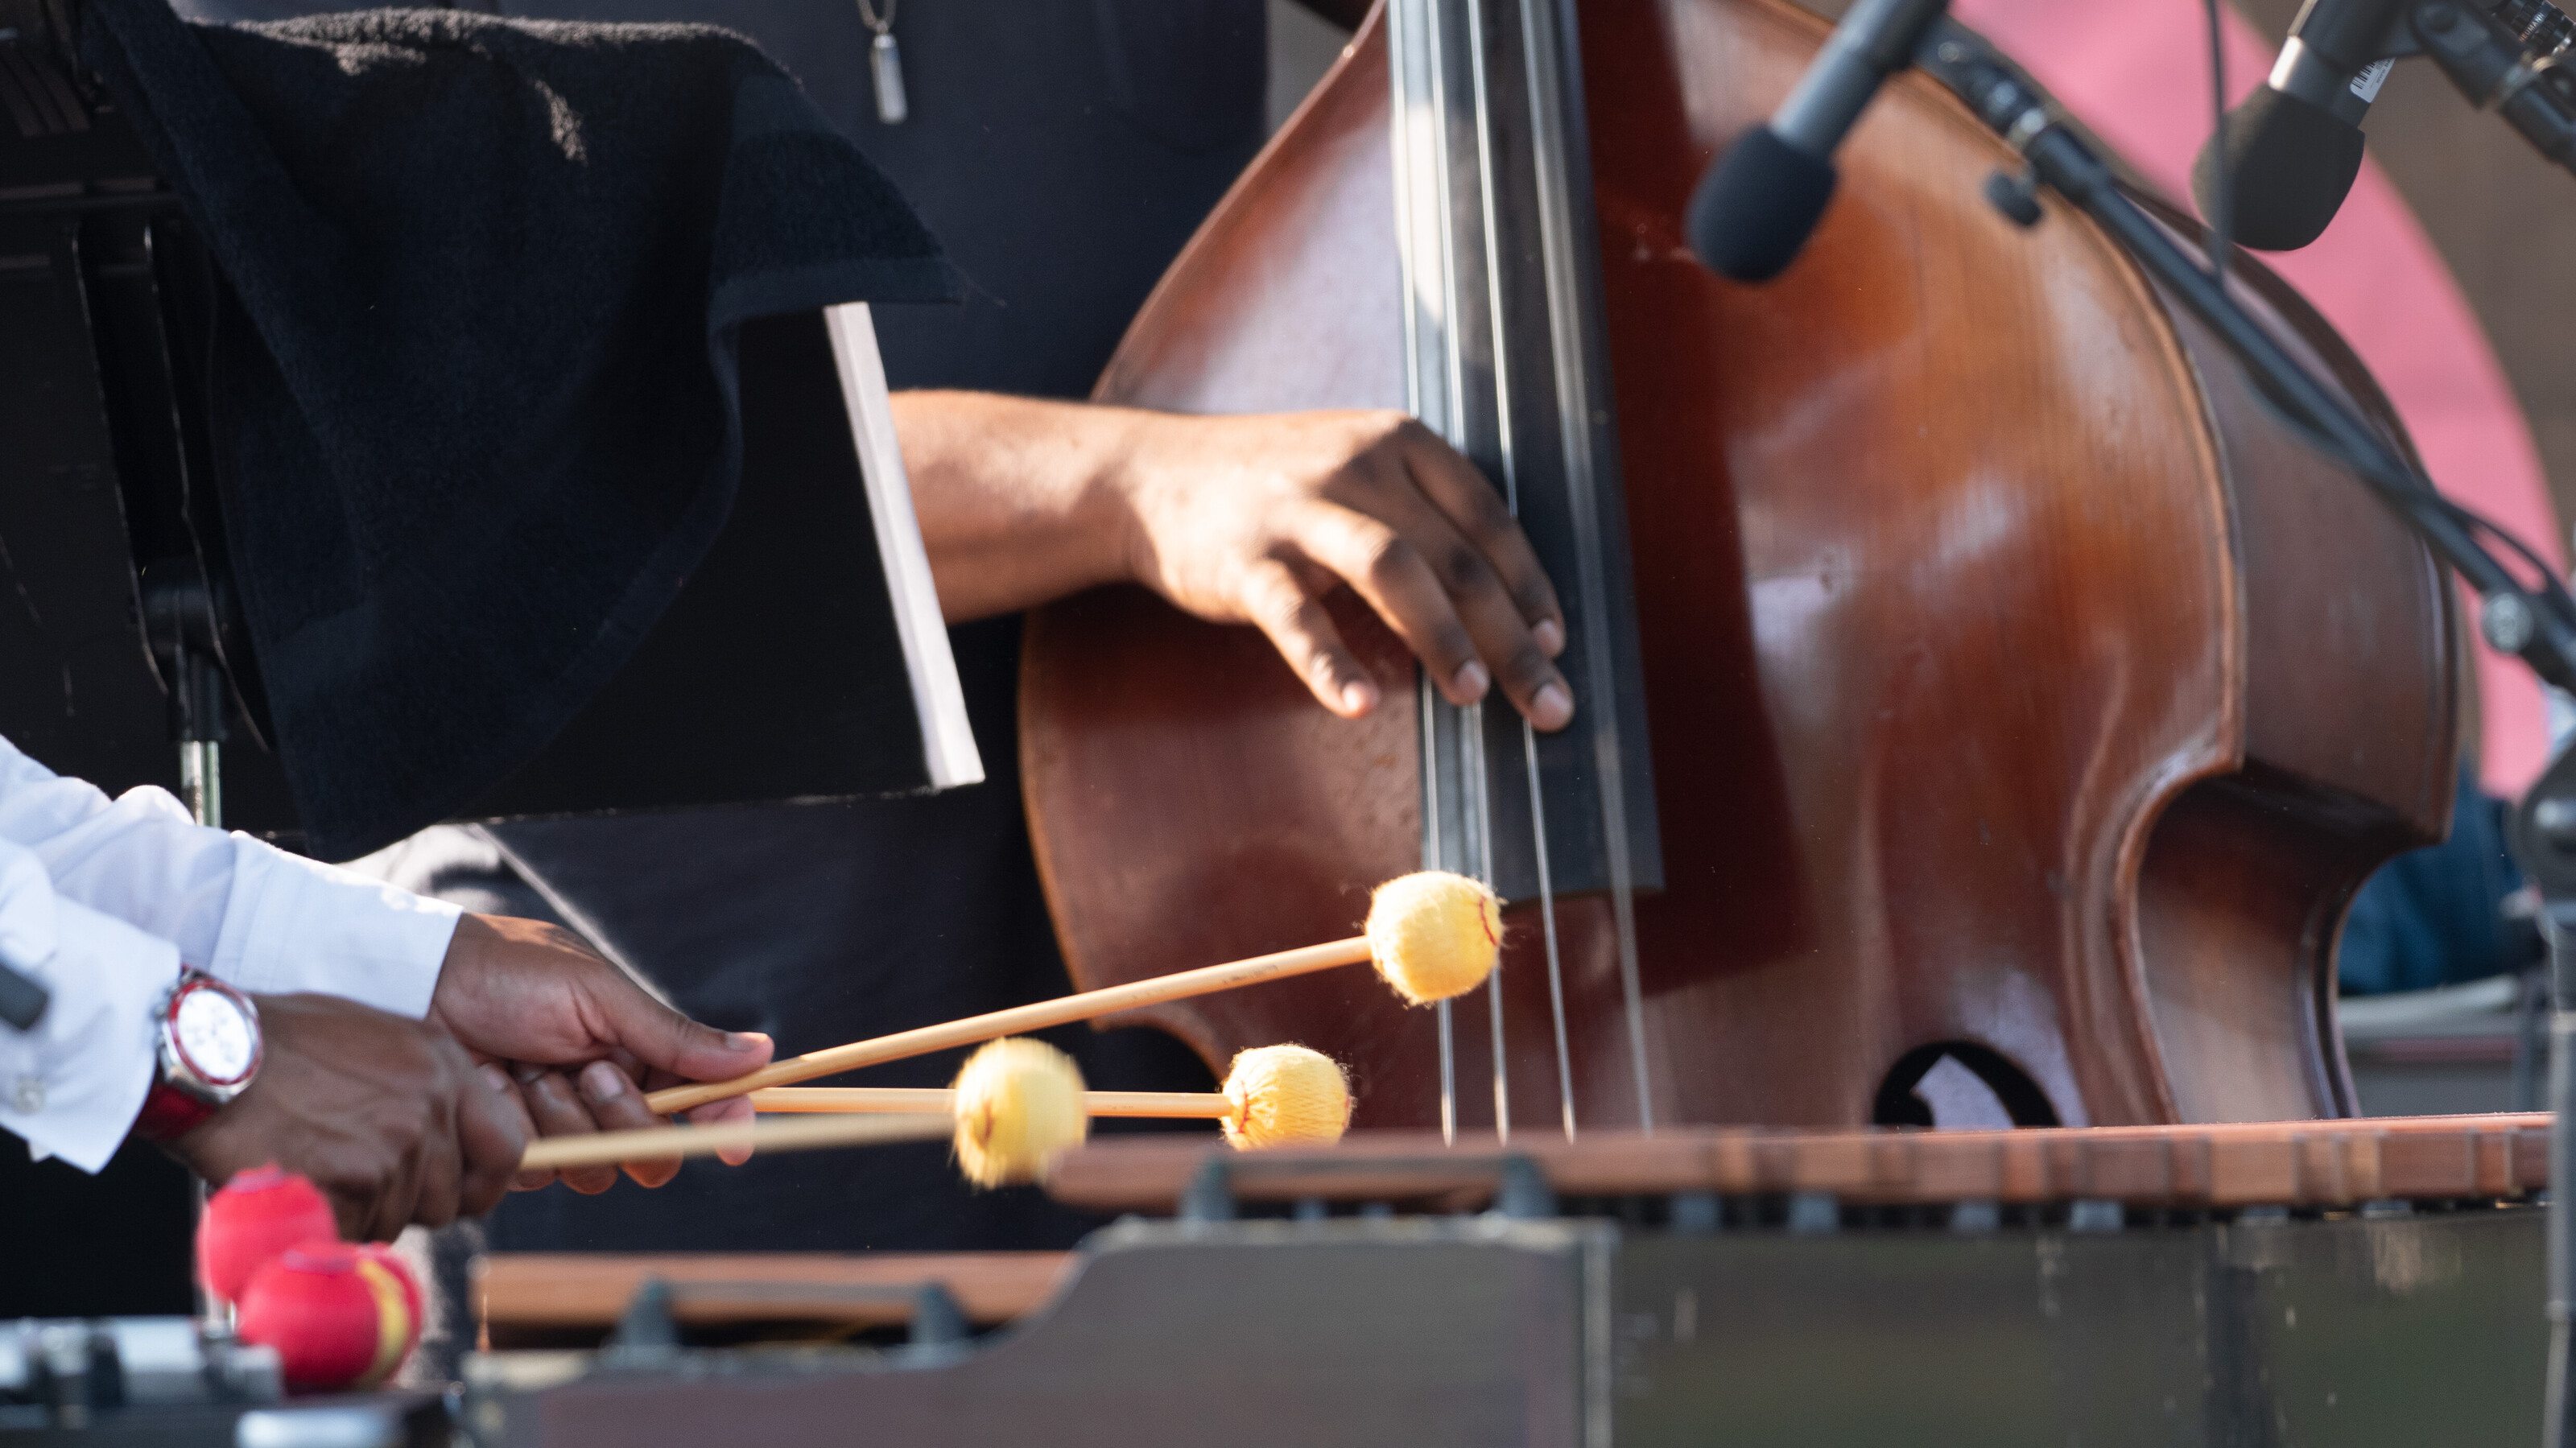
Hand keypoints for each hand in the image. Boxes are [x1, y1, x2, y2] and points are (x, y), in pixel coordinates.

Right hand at [169, 993, 524, 1241]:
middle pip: (450, 1199)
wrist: (209, 1052)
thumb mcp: (374, 1038)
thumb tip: (453, 1140)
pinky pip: (356, 1231)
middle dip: (406, 1203)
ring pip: (399, 1220)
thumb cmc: (278, 1043)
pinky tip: (295, 1181)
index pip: (509, 1149)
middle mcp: (432, 1103)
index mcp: (444, 1064)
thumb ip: (423, 1086)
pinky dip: (324, 1224)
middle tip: (353, 1177)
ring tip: (313, 1164)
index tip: (458, 1193)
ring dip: (358, 1211)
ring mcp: (397, 1143)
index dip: (481, 1183)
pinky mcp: (356, 1179)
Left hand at [428, 913, 772, 1191]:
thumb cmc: (510, 972)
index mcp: (638, 1049)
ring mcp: (559, 1123)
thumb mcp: (599, 994)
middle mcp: (606, 1091)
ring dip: (562, 1117)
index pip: (702, 1100)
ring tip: (524, 1068)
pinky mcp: (512, 1147)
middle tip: (587, 1071)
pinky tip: (492, 1084)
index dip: (724, 1125)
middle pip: (652, 1148)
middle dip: (623, 1116)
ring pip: (597, 1166)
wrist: (416, 985)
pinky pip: (539, 1171)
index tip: (731, 1146)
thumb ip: (675, 1036)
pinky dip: (516, 1128)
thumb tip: (761, 1053)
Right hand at [896, 393, 1574, 729]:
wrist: (1150, 476)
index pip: (1488, 517)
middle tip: (1548, 703)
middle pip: (1455, 555)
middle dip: (1511, 636)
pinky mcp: (1246, 559)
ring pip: (1393, 570)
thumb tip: (1507, 605)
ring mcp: (1299, 509)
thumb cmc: (1272, 487)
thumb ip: (1424, 515)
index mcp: (1399, 441)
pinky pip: (1296, 616)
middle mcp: (1357, 464)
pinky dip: (1329, 662)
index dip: (1529, 585)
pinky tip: (1359, 704)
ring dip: (1442, 637)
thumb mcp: (1356, 469)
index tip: (1557, 643)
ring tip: (1474, 694)